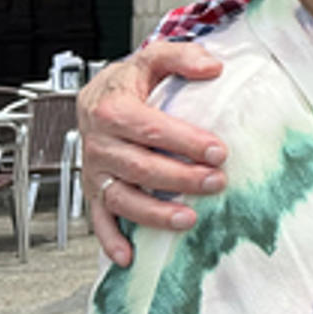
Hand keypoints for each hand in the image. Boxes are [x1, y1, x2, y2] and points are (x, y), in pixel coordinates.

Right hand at [77, 42, 226, 265]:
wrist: (95, 96)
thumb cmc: (129, 82)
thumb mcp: (152, 59)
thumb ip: (182, 56)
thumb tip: (213, 67)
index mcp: (112, 110)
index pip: (150, 129)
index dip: (185, 142)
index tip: (218, 151)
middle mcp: (99, 143)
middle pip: (140, 166)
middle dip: (180, 179)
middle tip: (216, 183)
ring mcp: (95, 171)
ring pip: (121, 197)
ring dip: (153, 213)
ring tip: (188, 220)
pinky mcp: (94, 190)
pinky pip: (99, 219)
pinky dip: (110, 240)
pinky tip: (129, 256)